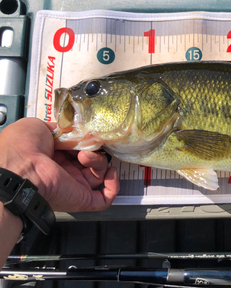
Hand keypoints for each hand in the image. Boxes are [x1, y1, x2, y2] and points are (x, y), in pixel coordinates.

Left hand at [0, 118, 118, 211]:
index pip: (79, 149)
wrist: (21, 168)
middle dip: (94, 150)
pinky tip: (110, 172)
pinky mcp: (83, 199)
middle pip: (92, 161)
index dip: (86, 141)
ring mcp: (74, 187)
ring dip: (100, 162)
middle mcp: (64, 173)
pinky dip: (113, 185)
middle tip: (87, 144)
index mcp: (53, 158)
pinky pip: (105, 198)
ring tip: (86, 157)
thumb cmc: (23, 147)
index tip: (87, 134)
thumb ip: (60, 129)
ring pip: (100, 175)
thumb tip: (74, 130)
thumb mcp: (39, 127)